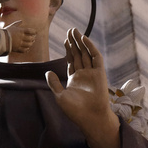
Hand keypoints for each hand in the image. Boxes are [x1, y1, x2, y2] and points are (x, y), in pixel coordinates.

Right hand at [5, 21, 35, 52]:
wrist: (0, 39)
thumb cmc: (6, 32)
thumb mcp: (12, 26)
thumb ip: (17, 24)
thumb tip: (21, 21)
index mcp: (21, 31)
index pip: (31, 31)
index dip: (34, 32)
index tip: (35, 33)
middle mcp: (21, 37)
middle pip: (31, 38)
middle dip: (33, 38)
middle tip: (33, 38)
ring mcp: (19, 44)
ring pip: (29, 44)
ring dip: (31, 44)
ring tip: (31, 43)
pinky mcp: (17, 49)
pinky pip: (24, 50)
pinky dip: (27, 49)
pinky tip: (27, 48)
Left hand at [46, 28, 120, 147]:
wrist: (90, 117)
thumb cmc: (75, 111)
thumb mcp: (60, 96)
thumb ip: (53, 83)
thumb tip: (47, 72)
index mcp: (74, 79)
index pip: (71, 61)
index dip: (68, 50)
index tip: (65, 40)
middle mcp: (84, 74)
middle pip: (79, 54)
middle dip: (74, 42)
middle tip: (70, 30)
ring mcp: (92, 73)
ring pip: (86, 53)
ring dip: (80, 42)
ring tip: (75, 31)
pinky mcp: (100, 73)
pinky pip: (95, 57)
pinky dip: (90, 48)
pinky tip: (83, 39)